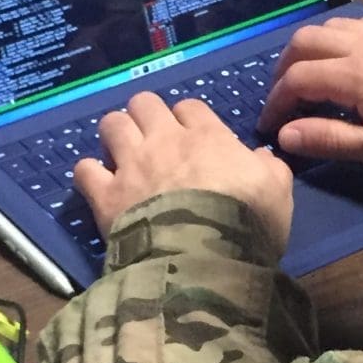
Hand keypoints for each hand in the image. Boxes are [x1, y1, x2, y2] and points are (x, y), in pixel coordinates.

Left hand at [74, 93, 294, 254]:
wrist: (206, 259)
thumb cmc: (248, 225)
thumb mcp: (278, 192)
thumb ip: (269, 168)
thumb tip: (258, 157)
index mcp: (207, 137)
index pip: (189, 107)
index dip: (188, 119)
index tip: (192, 139)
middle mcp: (165, 141)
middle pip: (144, 103)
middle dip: (146, 116)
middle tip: (153, 141)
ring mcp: (131, 165)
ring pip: (112, 124)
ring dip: (116, 134)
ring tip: (122, 154)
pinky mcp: (106, 194)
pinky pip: (84, 169)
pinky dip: (89, 173)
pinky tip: (98, 184)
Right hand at [256, 10, 362, 173]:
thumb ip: (330, 139)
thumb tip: (284, 135)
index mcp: (352, 74)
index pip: (296, 79)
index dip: (276, 102)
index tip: (271, 124)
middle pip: (306, 41)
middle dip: (286, 67)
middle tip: (286, 96)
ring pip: (334, 25)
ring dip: (314, 46)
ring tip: (314, 72)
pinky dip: (350, 32)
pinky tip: (356, 47)